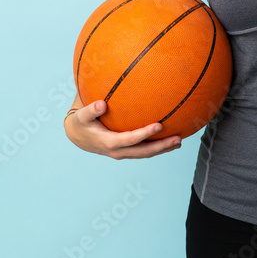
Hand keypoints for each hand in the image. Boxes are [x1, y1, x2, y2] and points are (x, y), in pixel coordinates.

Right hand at [64, 99, 181, 159]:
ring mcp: (122, 153)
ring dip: (162, 149)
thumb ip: (90, 110)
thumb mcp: (81, 116)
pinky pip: (143, 150)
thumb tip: (101, 104)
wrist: (77, 136)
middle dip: (162, 147)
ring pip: (145, 153)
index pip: (131, 139)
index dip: (145, 134)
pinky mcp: (125, 151)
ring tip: (179, 142)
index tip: (159, 126)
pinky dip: (156, 147)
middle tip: (178, 139)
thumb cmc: (81, 122)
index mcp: (109, 142)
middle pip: (144, 151)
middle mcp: (118, 151)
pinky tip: (168, 140)